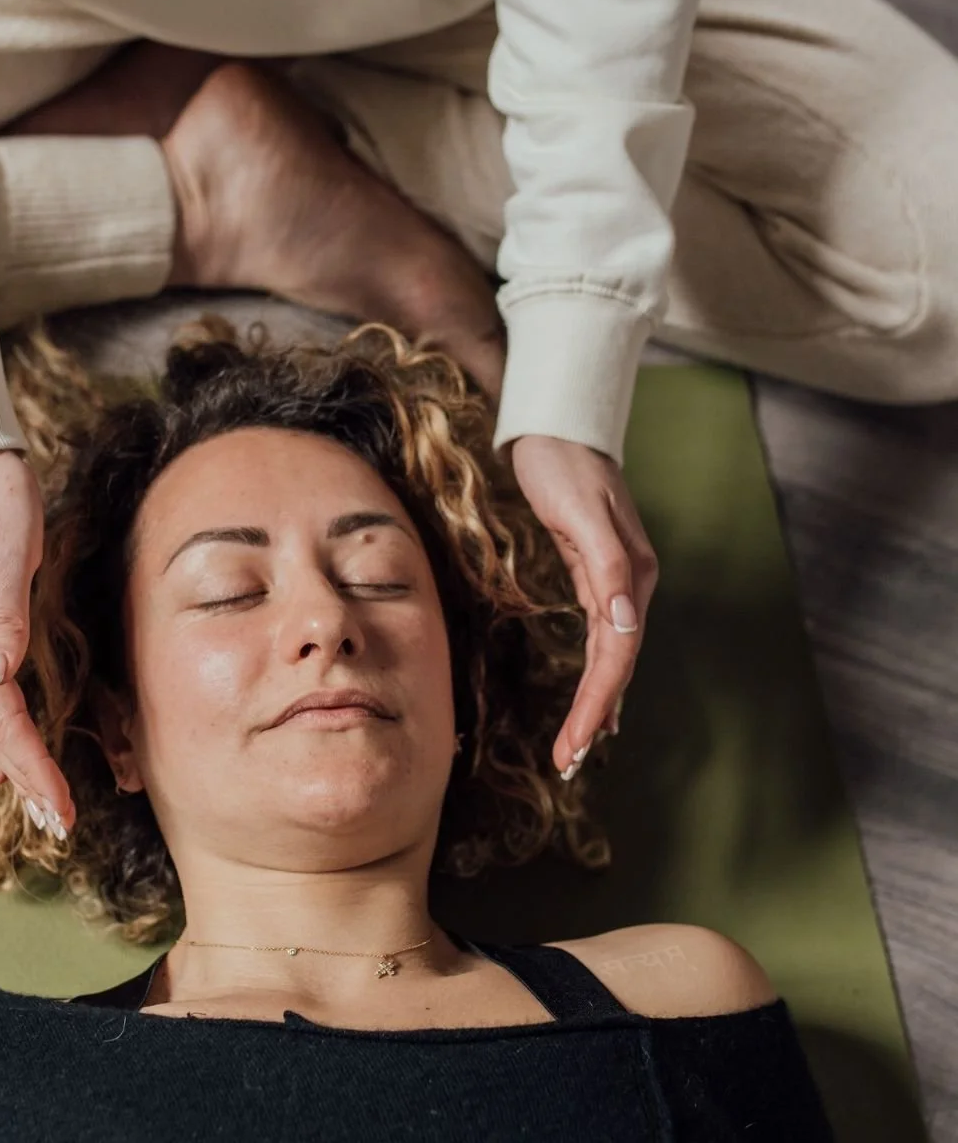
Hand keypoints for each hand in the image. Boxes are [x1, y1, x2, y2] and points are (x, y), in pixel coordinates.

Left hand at [509, 435, 657, 777]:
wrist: (560, 428)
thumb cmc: (564, 463)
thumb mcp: (581, 510)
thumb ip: (608, 565)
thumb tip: (623, 621)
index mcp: (633, 575)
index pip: (616, 654)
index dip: (597, 702)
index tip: (576, 745)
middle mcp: (632, 585)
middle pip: (615, 664)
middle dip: (593, 716)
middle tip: (568, 764)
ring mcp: (616, 583)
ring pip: (609, 657)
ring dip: (596, 704)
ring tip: (577, 750)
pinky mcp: (596, 577)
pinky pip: (601, 640)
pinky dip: (598, 676)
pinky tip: (597, 703)